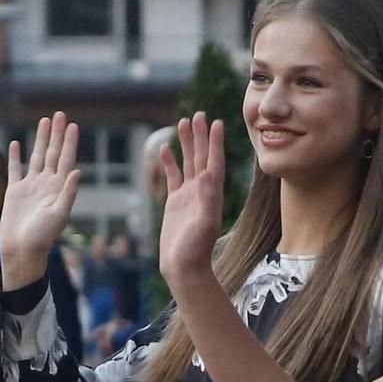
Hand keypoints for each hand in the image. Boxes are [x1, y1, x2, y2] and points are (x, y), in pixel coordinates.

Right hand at [0, 112, 81, 288]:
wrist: (22, 250)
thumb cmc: (43, 237)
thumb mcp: (59, 215)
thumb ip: (68, 193)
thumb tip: (76, 171)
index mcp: (58, 188)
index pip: (66, 159)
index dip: (69, 142)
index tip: (73, 125)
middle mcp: (46, 184)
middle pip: (53, 153)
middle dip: (57, 134)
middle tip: (60, 114)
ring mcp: (30, 186)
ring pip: (37, 156)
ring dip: (41, 139)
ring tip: (44, 121)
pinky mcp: (14, 191)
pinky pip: (15, 169)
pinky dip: (16, 157)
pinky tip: (17, 143)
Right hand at [157, 113, 226, 296]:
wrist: (183, 267)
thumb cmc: (195, 249)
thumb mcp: (204, 223)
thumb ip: (208, 198)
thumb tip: (208, 173)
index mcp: (212, 193)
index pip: (214, 161)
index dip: (215, 142)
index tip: (217, 122)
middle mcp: (203, 191)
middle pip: (201, 157)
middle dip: (200, 136)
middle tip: (198, 114)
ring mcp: (189, 195)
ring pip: (188, 163)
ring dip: (186, 144)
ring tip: (183, 123)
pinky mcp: (176, 202)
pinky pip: (173, 176)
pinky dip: (170, 162)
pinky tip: (165, 149)